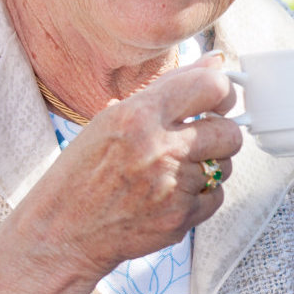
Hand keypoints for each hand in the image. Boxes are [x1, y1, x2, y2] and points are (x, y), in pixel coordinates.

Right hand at [13, 53, 243, 282]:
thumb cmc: (84, 172)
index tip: (218, 101)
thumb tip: (215, 62)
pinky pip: (216, 197)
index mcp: (138, 115)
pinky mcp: (180, 218)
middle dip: (221, 134)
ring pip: (224, 166)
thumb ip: (169, 87)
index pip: (210, 87)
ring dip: (209, 167)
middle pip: (229, 132)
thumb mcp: (113, 118)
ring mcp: (172, 187)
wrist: (64, 231)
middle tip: (201, 139)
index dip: (222, 93)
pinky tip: (172, 195)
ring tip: (175, 170)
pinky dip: (201, 196)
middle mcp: (159, 149)